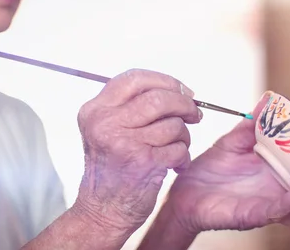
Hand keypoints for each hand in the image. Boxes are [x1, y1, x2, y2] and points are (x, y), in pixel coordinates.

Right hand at [72, 69, 202, 238]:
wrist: (102, 211)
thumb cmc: (110, 169)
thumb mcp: (105, 129)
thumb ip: (129, 106)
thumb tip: (174, 89)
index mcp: (95, 110)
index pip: (135, 78)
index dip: (164, 81)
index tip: (181, 91)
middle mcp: (106, 123)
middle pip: (159, 97)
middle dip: (184, 104)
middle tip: (194, 114)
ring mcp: (125, 142)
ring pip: (173, 123)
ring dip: (183, 136)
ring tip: (176, 146)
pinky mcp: (144, 162)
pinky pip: (179, 147)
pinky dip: (183, 155)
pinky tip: (174, 164)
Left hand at [164, 92, 289, 233]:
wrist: (183, 190)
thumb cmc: (209, 170)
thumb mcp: (233, 143)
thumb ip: (252, 125)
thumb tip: (267, 101)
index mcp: (275, 177)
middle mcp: (274, 194)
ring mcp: (264, 206)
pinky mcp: (249, 215)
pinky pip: (272, 212)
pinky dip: (287, 205)